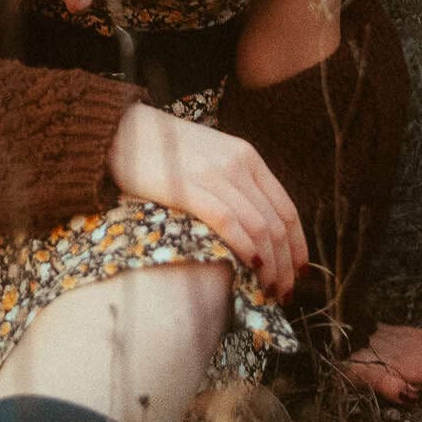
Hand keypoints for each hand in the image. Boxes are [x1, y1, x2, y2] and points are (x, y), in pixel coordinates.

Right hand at [106, 104, 308, 300]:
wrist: (122, 129)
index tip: (298, 274)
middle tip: (283, 292)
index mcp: (247, 157)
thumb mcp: (212, 157)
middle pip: (276, 224)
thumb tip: (259, 230)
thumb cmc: (166, 149)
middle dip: (285, 264)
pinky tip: (250, 266)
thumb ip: (236, 184)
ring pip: (257, 227)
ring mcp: (213, 174)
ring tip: (268, 290)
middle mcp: (237, 164)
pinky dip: (243, 246)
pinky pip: (227, 220)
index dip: (298, 246)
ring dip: (269, 265)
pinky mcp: (187, 187)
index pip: (286, 209)